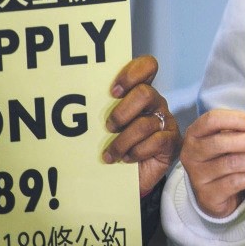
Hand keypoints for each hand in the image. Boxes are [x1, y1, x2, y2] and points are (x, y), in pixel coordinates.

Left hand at [103, 55, 181, 195]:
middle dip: (121, 112)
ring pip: (145, 123)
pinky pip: (156, 141)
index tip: (112, 91)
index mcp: (139, 92)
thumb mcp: (104, 126)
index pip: (147, 67)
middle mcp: (154, 103)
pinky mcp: (171, 142)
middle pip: (145, 93)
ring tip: (110, 154)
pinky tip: (127, 159)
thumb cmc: (114, 146)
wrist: (127, 178)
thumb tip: (73, 106)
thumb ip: (100, 111)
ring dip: (123, 141)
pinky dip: (137, 152)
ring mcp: (165, 122)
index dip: (131, 74)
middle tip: (108, 128)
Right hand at [180, 109, 244, 217]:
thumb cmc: (224, 156)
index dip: (236, 119)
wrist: (213, 192)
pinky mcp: (208, 195)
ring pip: (230, 163)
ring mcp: (197, 175)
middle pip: (220, 142)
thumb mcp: (226, 140)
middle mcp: (192, 153)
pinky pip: (234, 182)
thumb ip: (240, 131)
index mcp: (195, 133)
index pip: (212, 120)